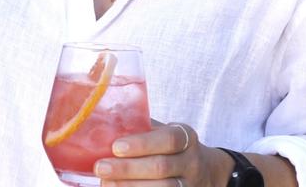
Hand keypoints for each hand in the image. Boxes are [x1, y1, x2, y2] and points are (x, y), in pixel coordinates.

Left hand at [93, 122, 231, 186]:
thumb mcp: (162, 132)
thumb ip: (139, 129)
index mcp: (185, 137)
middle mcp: (191, 161)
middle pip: (161, 167)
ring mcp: (191, 184)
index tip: (116, 147)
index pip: (168, 139)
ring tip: (105, 182)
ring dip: (130, 186)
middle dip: (128, 168)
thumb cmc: (169, 147)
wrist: (205, 171)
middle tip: (101, 167)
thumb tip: (100, 125)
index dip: (142, 144)